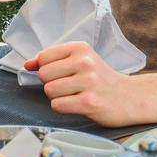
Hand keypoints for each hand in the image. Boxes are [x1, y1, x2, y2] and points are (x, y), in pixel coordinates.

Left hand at [25, 42, 139, 126]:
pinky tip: (77, 104)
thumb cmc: (100, 79)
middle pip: (44, 75)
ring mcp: (89, 82)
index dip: (46, 69)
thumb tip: (27, 65)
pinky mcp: (90, 102)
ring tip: (74, 95)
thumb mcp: (79, 61)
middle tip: (69, 86)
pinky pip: (58, 105)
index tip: (60, 74)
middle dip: (51, 84)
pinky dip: (63, 107)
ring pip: (50, 91)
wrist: (130, 98)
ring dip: (57, 97)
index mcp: (80, 48)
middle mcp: (85, 62)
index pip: (44, 57)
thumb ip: (52, 61)